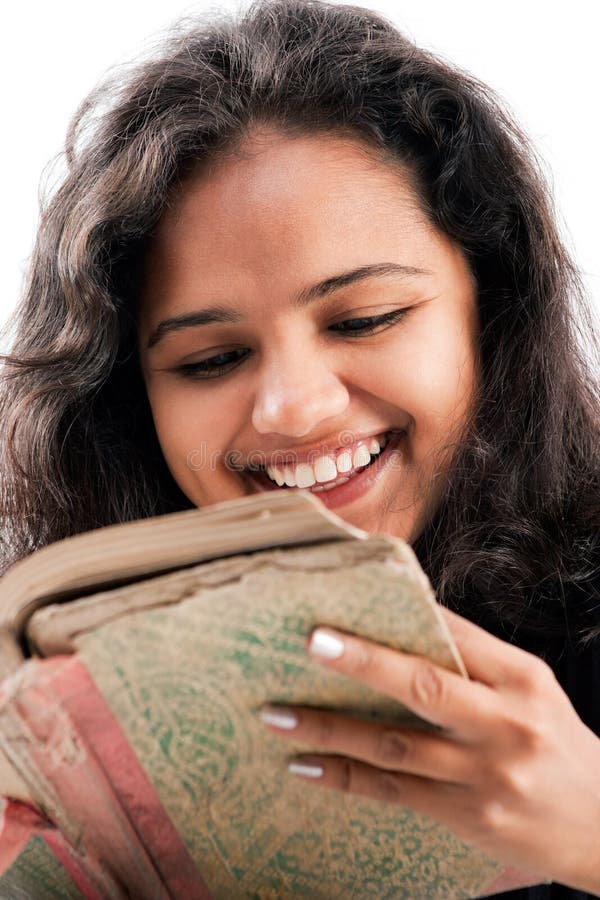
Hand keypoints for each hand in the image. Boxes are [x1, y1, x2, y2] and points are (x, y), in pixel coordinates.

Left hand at [259, 608, 599, 894]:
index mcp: (522, 679)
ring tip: (277, 715)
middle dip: (364, 661)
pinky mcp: (467, 816)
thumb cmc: (555, 742)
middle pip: (424, 686)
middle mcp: (504, 724)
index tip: (352, 599)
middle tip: (311, 642)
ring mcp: (484, 774)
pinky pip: (394, 791)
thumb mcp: (530, 690)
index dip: (402, 616)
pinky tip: (306, 766)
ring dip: (330, 729)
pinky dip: (345, 777)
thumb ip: (475, 661)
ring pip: (394, 745)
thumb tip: (403, 624)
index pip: (455, 635)